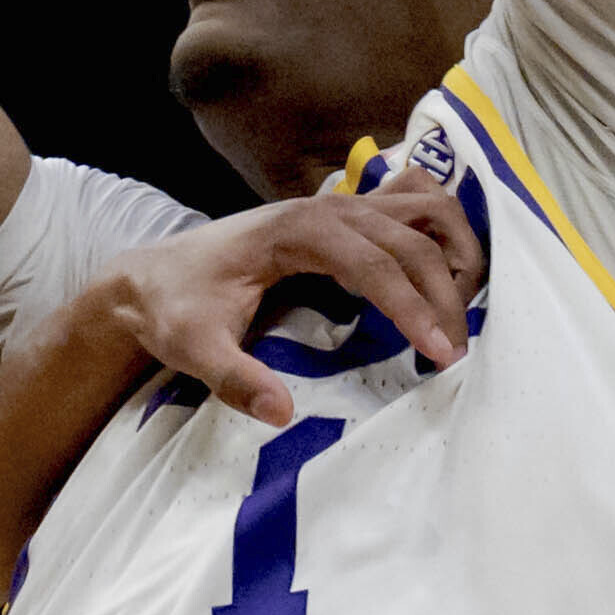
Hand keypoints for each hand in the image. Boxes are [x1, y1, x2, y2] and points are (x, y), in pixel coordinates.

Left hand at [82, 168, 483, 425]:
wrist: (152, 277)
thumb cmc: (173, 309)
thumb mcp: (194, 348)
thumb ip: (236, 379)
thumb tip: (282, 411)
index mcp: (296, 230)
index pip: (374, 262)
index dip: (413, 307)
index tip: (440, 354)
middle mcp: (326, 207)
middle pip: (411, 238)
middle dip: (444, 293)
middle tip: (455, 354)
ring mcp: (338, 204)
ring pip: (424, 209)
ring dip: (456, 252)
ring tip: (462, 312)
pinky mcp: (343, 215)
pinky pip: (410, 203)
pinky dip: (441, 229)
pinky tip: (448, 270)